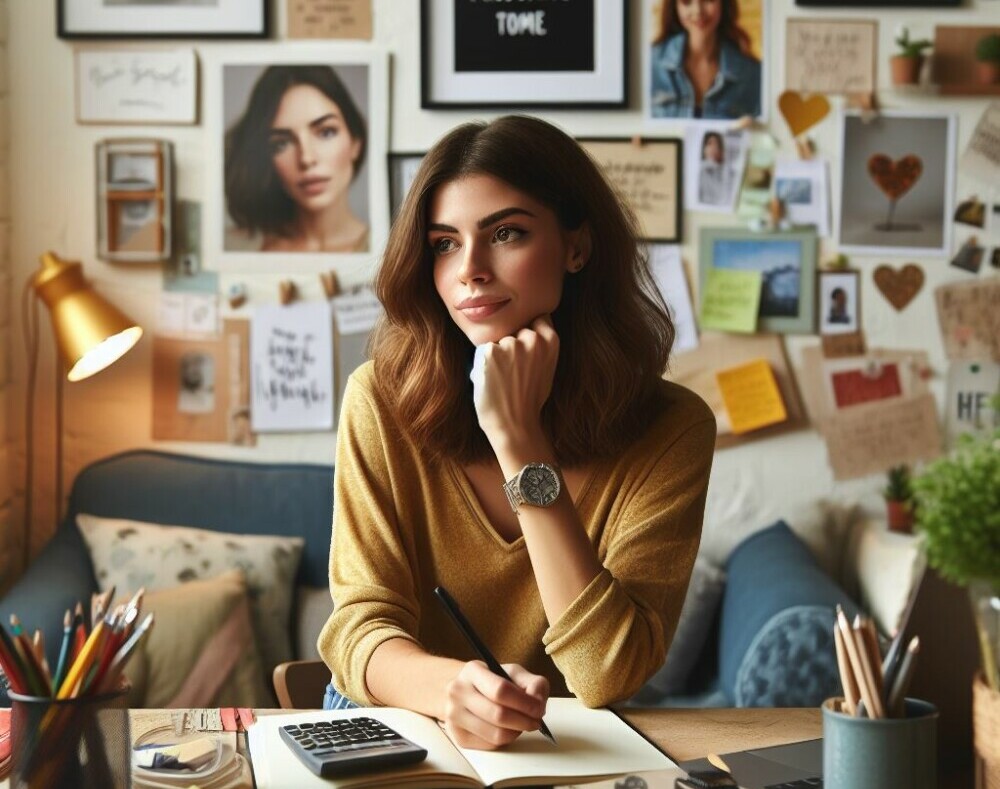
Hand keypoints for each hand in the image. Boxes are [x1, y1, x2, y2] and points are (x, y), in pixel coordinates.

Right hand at [442, 661, 549, 749]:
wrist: (465, 692)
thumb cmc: (493, 681)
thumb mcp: (513, 673)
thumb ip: (533, 683)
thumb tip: (538, 702)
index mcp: (472, 671)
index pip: (500, 690)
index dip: (524, 702)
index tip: (539, 709)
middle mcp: (458, 692)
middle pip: (498, 715)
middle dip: (524, 721)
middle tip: (536, 721)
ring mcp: (454, 716)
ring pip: (495, 734)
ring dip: (517, 732)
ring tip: (523, 724)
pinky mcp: (459, 737)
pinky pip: (491, 745)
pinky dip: (506, 740)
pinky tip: (509, 729)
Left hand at [473, 315, 558, 454]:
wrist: (515, 426)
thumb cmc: (530, 400)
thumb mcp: (547, 368)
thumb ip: (541, 347)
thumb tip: (532, 326)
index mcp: (551, 341)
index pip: (537, 318)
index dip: (528, 331)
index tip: (526, 347)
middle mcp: (533, 339)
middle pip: (514, 329)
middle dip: (511, 345)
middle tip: (513, 373)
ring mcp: (511, 345)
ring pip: (498, 340)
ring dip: (496, 356)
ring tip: (502, 379)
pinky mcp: (490, 352)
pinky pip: (483, 351)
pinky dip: (482, 364)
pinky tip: (491, 381)